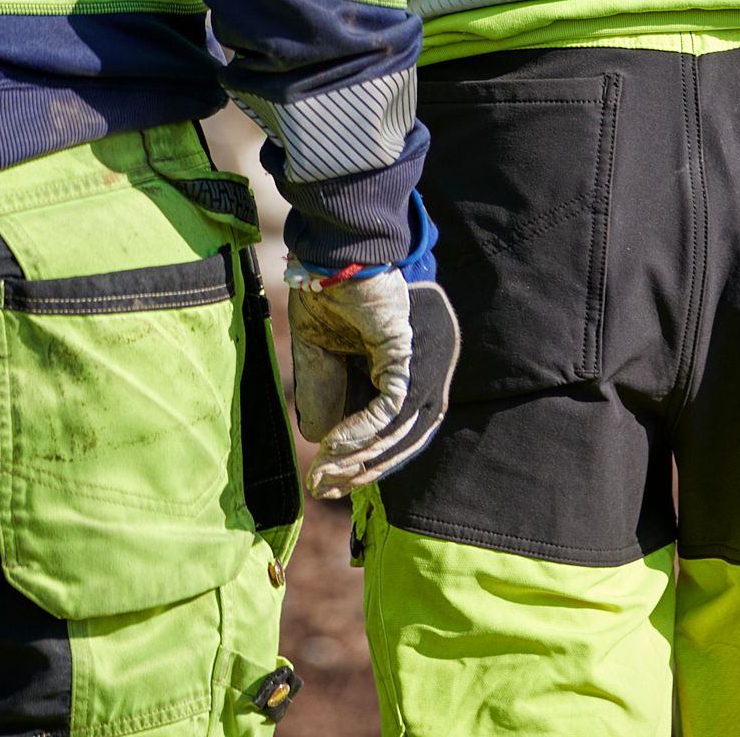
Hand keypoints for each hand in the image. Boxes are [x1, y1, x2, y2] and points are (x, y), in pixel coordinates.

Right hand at [282, 267, 457, 498]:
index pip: (394, 431)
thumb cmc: (327, 291)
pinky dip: (359, 431)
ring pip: (397, 430)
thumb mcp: (318, 353)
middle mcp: (420, 372)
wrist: (333, 250)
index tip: (327, 484)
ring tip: (323, 477)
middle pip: (401, 440)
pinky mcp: (408, 354)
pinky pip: (389, 406)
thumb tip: (320, 443)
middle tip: (324, 489)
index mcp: (401, 371)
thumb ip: (323, 394)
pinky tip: (332, 448)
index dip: (364, 462)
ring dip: (358, 459)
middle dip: (361, 471)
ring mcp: (419, 364)